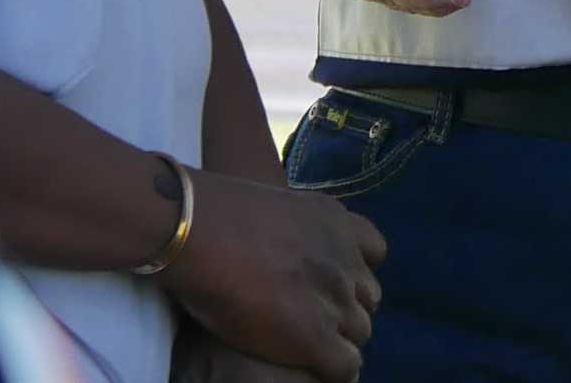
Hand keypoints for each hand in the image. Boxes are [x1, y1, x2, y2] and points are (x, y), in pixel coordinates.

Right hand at [159, 169, 385, 382]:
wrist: (195, 231)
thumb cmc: (215, 214)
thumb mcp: (273, 205)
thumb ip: (295, 229)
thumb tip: (285, 249)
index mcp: (336, 222)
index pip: (374, 251)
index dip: (353, 270)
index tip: (328, 279)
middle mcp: (344, 258)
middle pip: (367, 297)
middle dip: (344, 306)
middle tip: (307, 312)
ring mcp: (335, 298)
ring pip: (360, 332)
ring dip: (337, 337)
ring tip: (304, 341)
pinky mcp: (316, 336)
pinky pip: (347, 366)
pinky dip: (332, 369)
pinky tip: (309, 364)